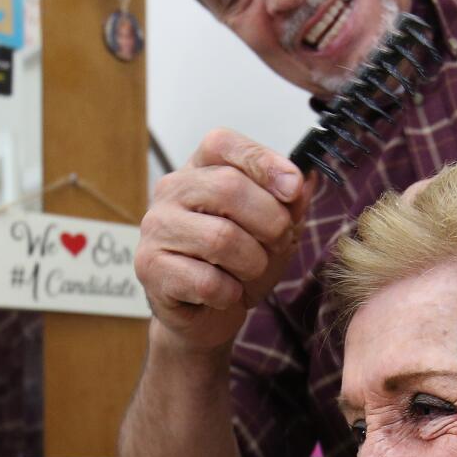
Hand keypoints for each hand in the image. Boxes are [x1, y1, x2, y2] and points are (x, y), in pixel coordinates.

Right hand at [136, 128, 306, 354]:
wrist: (206, 313)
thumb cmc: (237, 264)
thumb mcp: (273, 228)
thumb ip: (288, 203)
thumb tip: (306, 180)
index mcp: (200, 169)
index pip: (223, 144)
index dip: (263, 161)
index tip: (293, 187)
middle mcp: (171, 190)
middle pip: (228, 188)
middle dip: (270, 221)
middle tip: (281, 242)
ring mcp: (156, 227)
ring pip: (220, 238)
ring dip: (252, 262)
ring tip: (250, 272)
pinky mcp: (150, 266)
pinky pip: (206, 280)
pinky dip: (229, 292)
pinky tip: (226, 293)